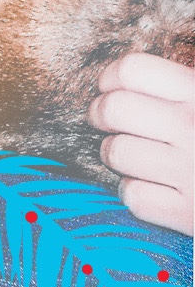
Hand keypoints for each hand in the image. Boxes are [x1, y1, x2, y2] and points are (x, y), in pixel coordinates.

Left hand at [88, 53, 193, 235]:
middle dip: (100, 113)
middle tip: (104, 118)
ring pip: (116, 152)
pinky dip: (134, 191)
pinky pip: (134, 196)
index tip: (110, 85)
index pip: (133, 70)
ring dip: (114, 152)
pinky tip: (149, 185)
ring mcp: (190, 174)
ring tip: (128, 152)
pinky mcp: (190, 215)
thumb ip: (189, 82)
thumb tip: (141, 70)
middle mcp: (193, 129)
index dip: (112, 76)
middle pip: (113, 109)